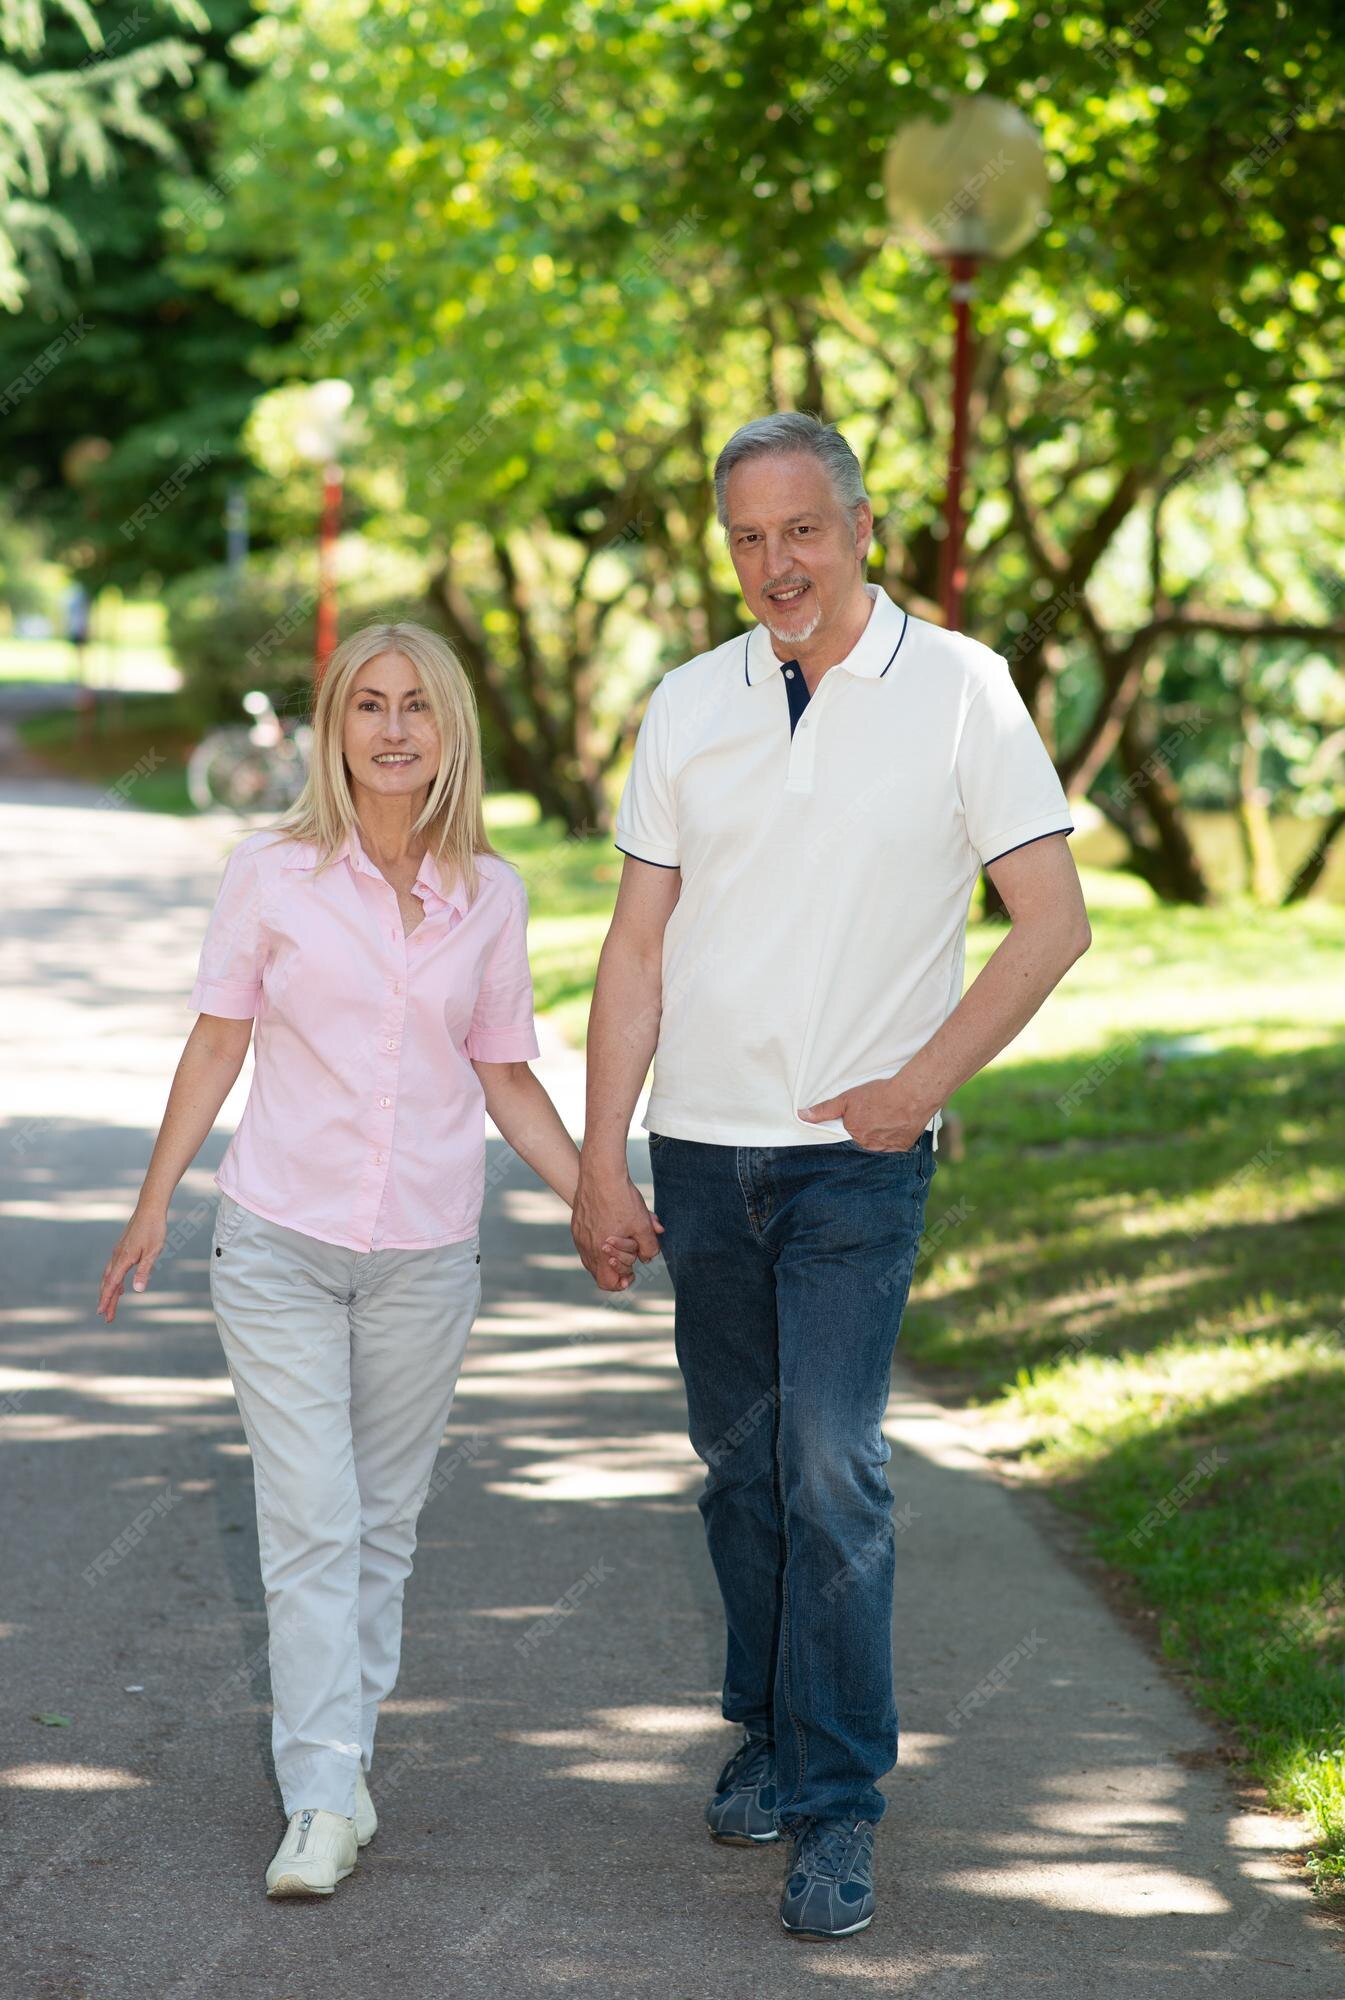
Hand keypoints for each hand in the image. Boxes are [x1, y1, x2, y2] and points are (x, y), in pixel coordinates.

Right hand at [97, 1203, 166, 1322]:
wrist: (150, 1208)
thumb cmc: (154, 1229)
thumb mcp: (153, 1252)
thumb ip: (144, 1271)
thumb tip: (137, 1290)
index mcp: (124, 1259)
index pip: (112, 1284)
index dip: (107, 1299)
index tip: (101, 1313)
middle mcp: (117, 1256)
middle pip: (108, 1283)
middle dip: (106, 1301)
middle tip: (106, 1318)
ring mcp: (119, 1252)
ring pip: (110, 1276)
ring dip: (109, 1292)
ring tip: (110, 1307)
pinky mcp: (123, 1248)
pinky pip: (115, 1269)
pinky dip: (115, 1281)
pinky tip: (121, 1287)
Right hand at [572, 1161, 663, 1291]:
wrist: (600, 1172)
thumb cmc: (622, 1198)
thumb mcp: (643, 1224)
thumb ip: (649, 1247)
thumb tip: (648, 1258)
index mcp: (601, 1252)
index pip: (607, 1283)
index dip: (622, 1282)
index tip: (632, 1274)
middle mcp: (586, 1247)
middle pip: (599, 1272)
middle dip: (617, 1267)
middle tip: (631, 1254)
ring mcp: (579, 1236)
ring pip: (592, 1257)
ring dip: (608, 1255)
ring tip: (622, 1241)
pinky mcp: (576, 1224)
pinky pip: (586, 1243)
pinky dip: (599, 1243)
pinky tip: (612, 1228)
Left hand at [799, 1079, 926, 1152]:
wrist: (912, 1096)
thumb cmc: (880, 1095)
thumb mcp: (847, 1099)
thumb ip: (825, 1110)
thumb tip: (803, 1116)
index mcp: (852, 1137)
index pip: (842, 1143)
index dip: (844, 1136)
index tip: (848, 1129)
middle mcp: (867, 1148)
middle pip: (859, 1146)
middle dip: (860, 1138)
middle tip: (868, 1123)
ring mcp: (885, 1150)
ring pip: (874, 1149)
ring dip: (874, 1141)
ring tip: (879, 1125)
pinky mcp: (901, 1149)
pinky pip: (891, 1151)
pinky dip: (889, 1142)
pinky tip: (891, 1131)